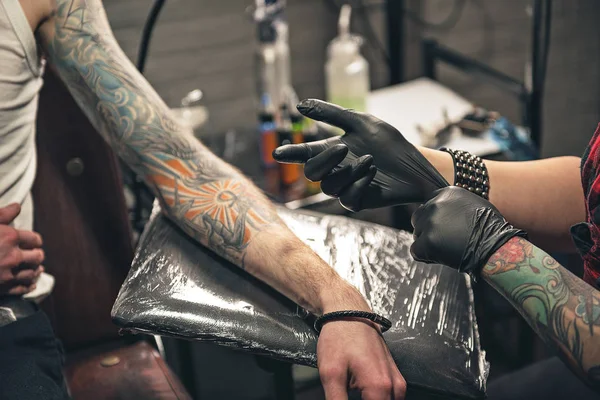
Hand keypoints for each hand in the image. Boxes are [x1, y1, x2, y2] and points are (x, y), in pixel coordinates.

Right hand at [0, 203, 44, 294]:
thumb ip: (2, 214)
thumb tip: (17, 206)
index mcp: (10, 237)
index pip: (34, 239)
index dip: (35, 240)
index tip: (34, 242)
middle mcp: (13, 256)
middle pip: (37, 256)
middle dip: (37, 254)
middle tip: (36, 254)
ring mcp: (8, 274)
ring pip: (32, 273)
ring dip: (36, 269)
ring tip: (37, 267)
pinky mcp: (2, 289)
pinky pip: (23, 288)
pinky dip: (29, 285)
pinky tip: (30, 283)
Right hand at [272, 99, 447, 210]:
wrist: (416, 164)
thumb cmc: (389, 144)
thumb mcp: (362, 122)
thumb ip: (332, 114)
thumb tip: (300, 104)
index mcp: (332, 152)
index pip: (305, 153)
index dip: (291, 153)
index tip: (278, 152)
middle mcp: (335, 171)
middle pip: (312, 173)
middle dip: (324, 160)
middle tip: (342, 148)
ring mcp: (345, 188)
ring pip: (329, 186)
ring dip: (348, 171)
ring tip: (370, 160)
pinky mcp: (359, 201)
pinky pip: (347, 199)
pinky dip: (359, 184)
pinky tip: (373, 172)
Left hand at [317, 285, 405, 399]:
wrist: (349, 312)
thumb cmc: (339, 337)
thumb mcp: (331, 374)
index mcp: (380, 388)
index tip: (344, 399)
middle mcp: (395, 387)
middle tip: (346, 392)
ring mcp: (397, 381)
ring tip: (350, 390)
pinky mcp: (395, 375)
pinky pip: (390, 398)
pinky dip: (377, 399)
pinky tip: (359, 393)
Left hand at [410, 187, 525, 273]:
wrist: (497, 248)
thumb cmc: (491, 230)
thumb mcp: (474, 204)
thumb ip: (455, 204)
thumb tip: (445, 209)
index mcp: (447, 193)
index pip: (428, 203)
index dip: (435, 218)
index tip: (446, 227)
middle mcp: (435, 204)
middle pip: (418, 217)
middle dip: (428, 229)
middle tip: (445, 240)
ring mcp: (430, 223)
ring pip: (417, 234)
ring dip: (428, 243)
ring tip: (448, 248)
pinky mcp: (427, 241)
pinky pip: (415, 251)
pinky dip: (426, 257)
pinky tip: (442, 257)